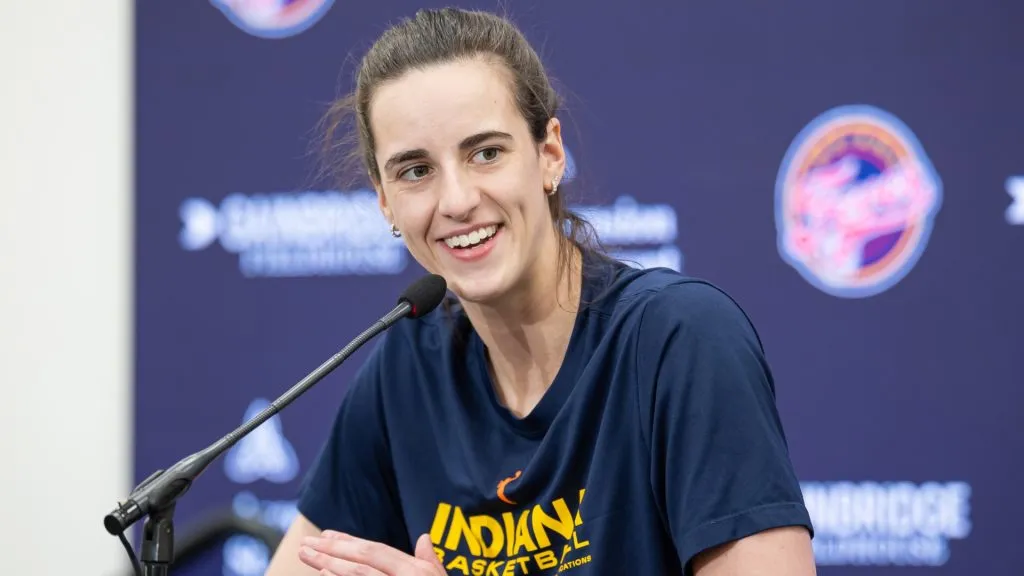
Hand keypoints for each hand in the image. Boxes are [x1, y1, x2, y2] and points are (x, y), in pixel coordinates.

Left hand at [298, 530, 445, 574]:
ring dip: (329, 566)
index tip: (326, 535)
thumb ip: (431, 562)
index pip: (377, 550)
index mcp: (416, 571)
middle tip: (306, 545)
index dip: (350, 541)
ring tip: (309, 558)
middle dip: (331, 551)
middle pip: (362, 560)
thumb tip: (424, 537)